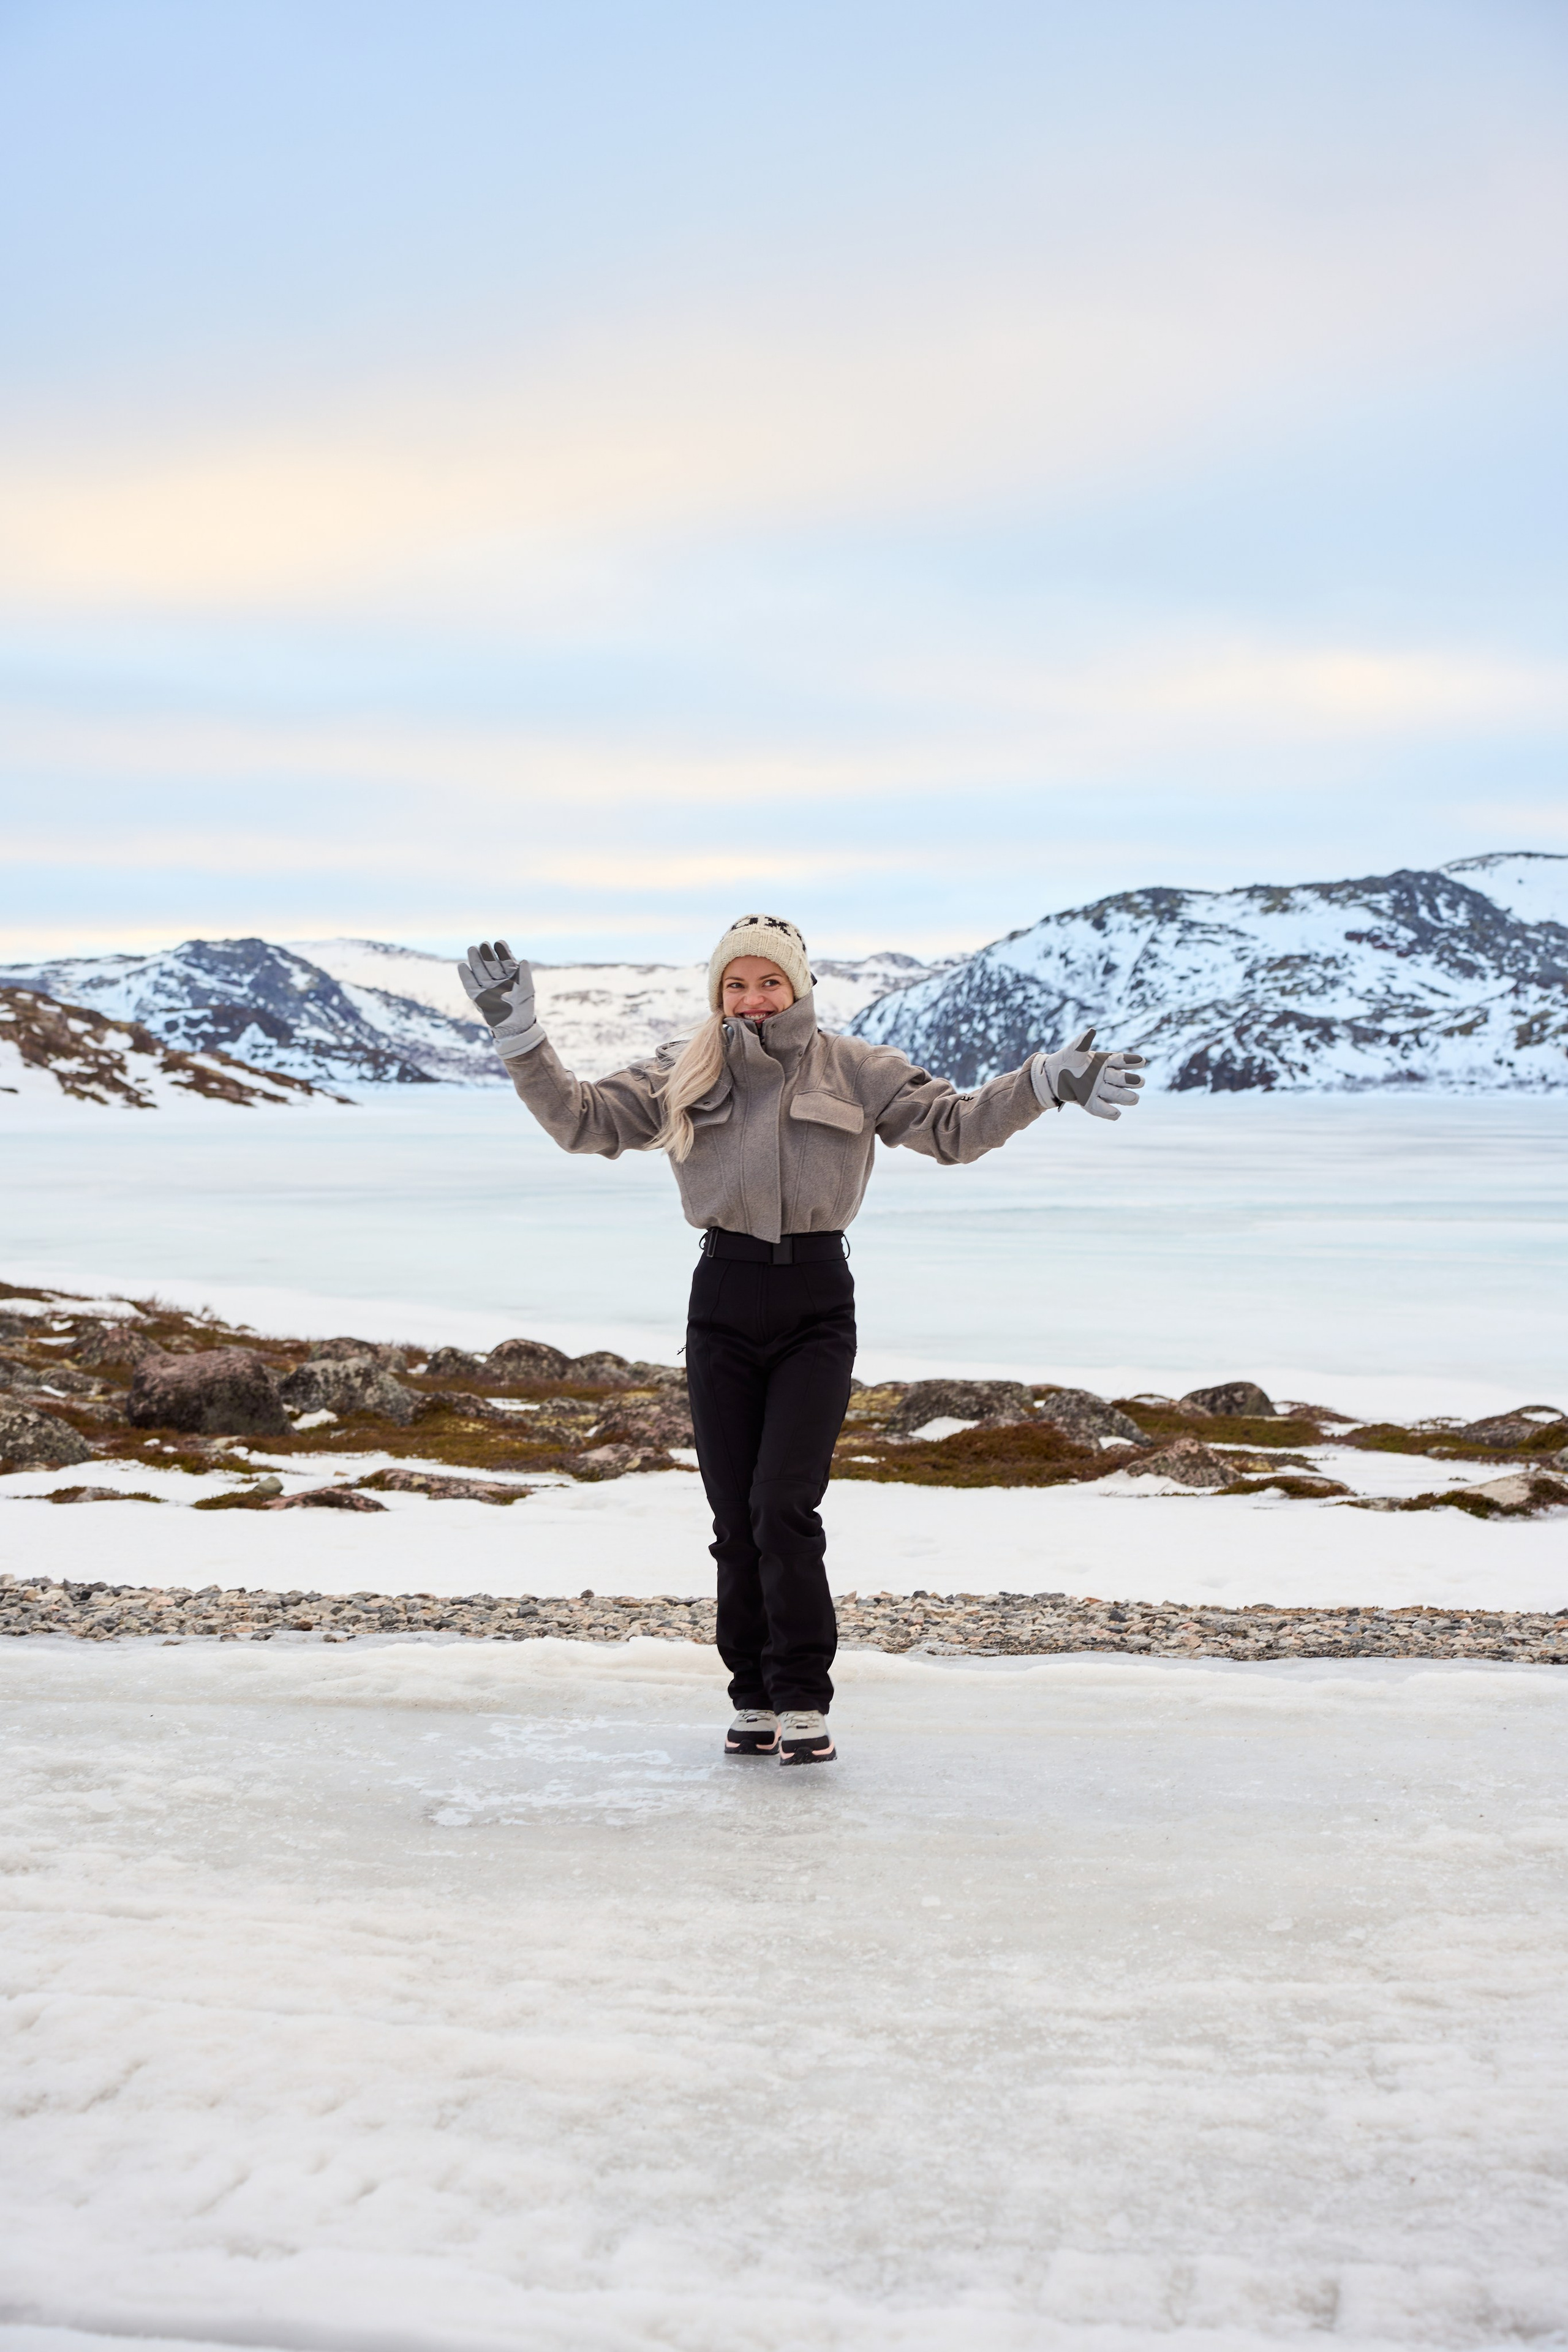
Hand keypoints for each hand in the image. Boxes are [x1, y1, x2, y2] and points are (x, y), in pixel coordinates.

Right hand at [457, 939, 544, 1058]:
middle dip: (486, 954)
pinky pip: (470, 984)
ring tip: (472, 949)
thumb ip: (524, 975)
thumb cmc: (523, 1007)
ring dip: (475, 960)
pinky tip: (462, 966)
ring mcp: (487, 987)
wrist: (515, 1026)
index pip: (505, 960)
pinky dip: (466, 976)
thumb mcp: (526, 990)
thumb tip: (524, 960)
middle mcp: (498, 980)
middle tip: (482, 944)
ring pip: (480, 971)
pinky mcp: (478, 996)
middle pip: (490, 964)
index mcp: (510, 976)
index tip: (498, 942)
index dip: (502, 952)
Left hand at [1033, 1026, 1145, 1119]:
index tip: (1142, 1061)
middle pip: (1121, 1079)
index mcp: (1104, 1062)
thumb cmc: (1068, 1060)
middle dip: (1131, 1081)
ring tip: (1134, 1099)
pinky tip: (1116, 1114)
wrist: (1053, 1076)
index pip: (1120, 1061)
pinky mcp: (1090, 1103)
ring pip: (1115, 1094)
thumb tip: (1091, 1031)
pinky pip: (1101, 1108)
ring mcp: (1099, 1090)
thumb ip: (1083, 1043)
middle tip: (1140, 1082)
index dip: (1131, 1061)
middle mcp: (1105, 1077)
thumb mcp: (1073, 1051)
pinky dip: (1108, 1112)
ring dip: (1125, 1097)